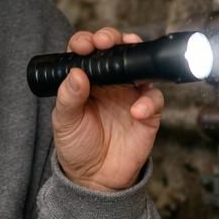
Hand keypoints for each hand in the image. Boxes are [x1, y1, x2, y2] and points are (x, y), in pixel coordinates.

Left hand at [52, 27, 163, 192]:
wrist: (95, 179)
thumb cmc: (77, 147)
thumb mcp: (64, 123)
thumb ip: (68, 98)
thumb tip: (75, 73)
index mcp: (87, 80)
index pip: (87, 51)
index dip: (85, 41)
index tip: (83, 44)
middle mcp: (110, 83)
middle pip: (116, 50)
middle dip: (113, 39)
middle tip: (106, 42)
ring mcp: (130, 95)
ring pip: (140, 66)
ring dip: (136, 59)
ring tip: (128, 63)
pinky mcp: (148, 113)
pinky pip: (154, 99)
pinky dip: (148, 101)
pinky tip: (136, 111)